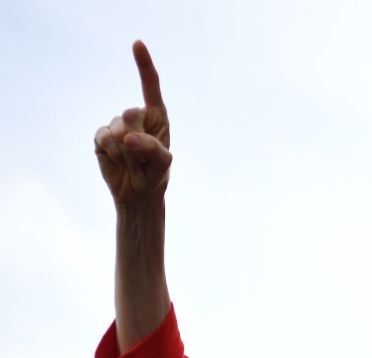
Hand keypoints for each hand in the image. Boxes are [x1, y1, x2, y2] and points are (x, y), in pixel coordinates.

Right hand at [94, 40, 171, 207]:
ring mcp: (117, 125)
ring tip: (132, 162)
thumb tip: (128, 138)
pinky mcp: (101, 136)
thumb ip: (152, 149)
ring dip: (125, 152)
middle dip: (136, 138)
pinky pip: (102, 137)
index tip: (137, 43)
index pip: (150, 86)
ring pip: (116, 130)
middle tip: (142, 157)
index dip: (143, 65)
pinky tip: (116, 161)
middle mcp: (136, 116)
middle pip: (130, 113)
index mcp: (156, 116)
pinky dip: (110, 153)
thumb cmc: (155, 175)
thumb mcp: (162, 164)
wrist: (137, 193)